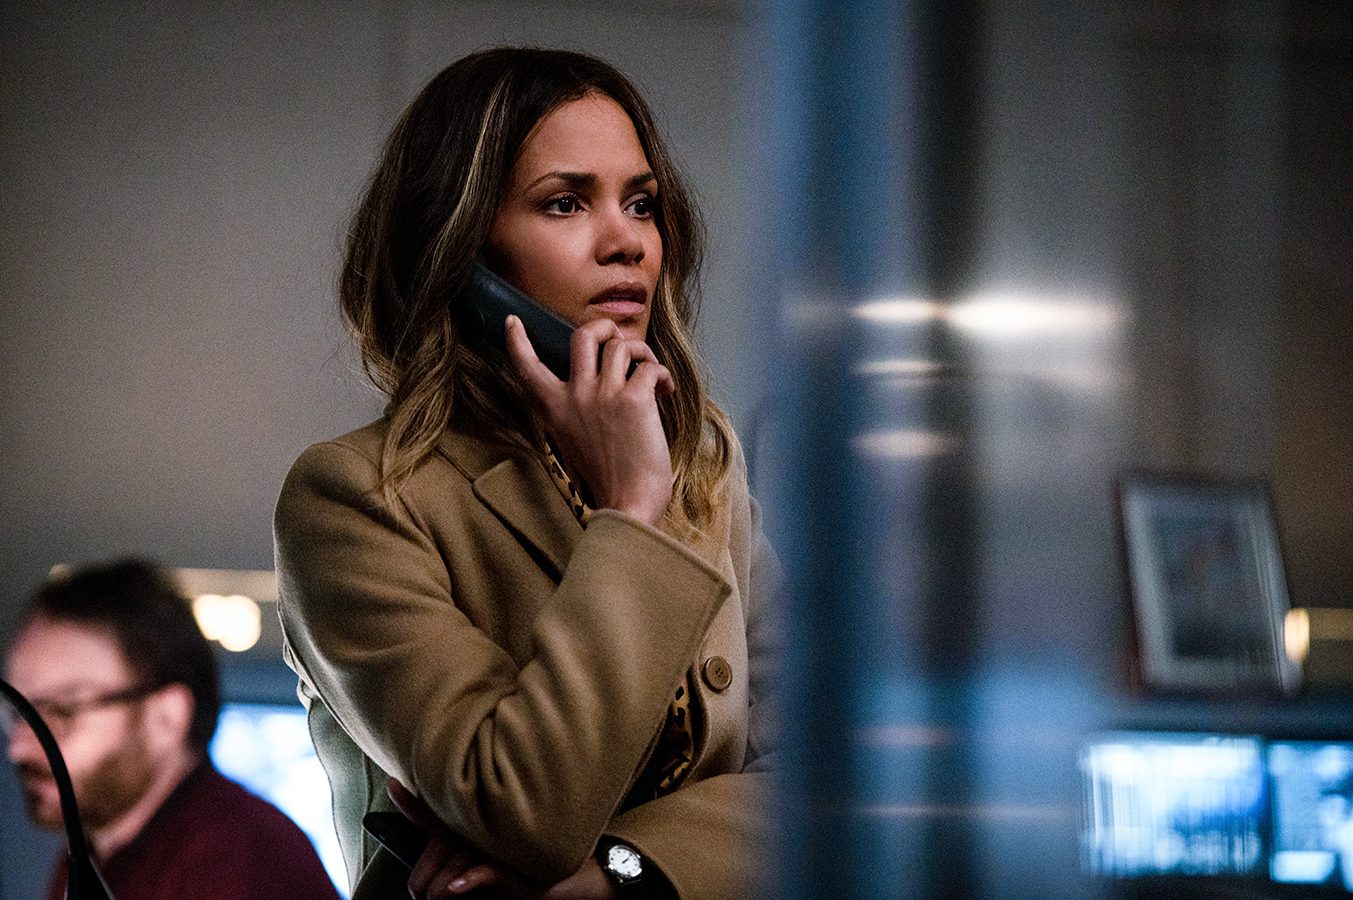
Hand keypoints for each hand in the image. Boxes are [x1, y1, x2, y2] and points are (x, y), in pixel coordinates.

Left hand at [387, 779, 616, 899]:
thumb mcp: (506, 869)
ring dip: (444, 880)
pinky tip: (458, 887)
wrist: (590, 879)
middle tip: (416, 895)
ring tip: (435, 898)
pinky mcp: (525, 869)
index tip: (394, 785)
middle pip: (444, 842)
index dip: (417, 802)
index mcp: (487, 827)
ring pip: (462, 858)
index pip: (444, 816)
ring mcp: (509, 846)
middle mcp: (494, 829)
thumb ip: (476, 867)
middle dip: (424, 870)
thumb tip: (444, 885)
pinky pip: (491, 871)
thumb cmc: (544, 871)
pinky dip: (473, 879)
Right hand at [506, 315, 674, 526]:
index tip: (513, 321)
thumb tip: (594, 394)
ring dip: (641, 351)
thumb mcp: (572, 446)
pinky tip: (665, 391)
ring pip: (621, 345)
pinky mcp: (635, 399)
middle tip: (619, 340)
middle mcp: (576, 395)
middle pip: (583, 335)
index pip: (527, 368)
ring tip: (650, 369)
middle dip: (606, 328)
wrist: (626, 505)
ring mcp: (604, 394)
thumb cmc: (606, 483)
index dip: (517, 341)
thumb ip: (574, 416)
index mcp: (555, 410)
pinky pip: (650, 367)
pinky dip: (661, 374)